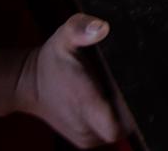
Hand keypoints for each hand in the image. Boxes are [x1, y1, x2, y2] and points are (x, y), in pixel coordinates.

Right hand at [14, 14, 121, 147]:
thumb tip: (101, 28)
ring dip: (123, 115)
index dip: (133, 112)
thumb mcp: (64, 37)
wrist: (29, 84)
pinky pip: (109, 133)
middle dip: (132, 109)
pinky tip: (111, 101)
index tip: (137, 91)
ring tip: (118, 91)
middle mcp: (85, 127)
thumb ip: (81, 29)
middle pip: (123, 128)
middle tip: (129, 85)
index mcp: (84, 103)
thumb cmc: (50, 60)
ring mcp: (86, 137)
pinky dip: (114, 120)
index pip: (116, 127)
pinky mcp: (86, 140)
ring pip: (118, 131)